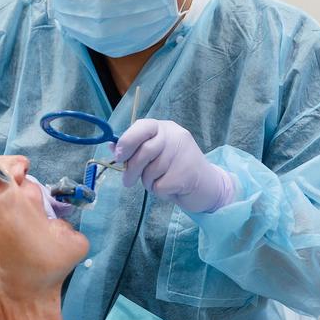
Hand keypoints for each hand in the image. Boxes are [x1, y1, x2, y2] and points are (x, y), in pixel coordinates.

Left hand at [111, 119, 235, 212]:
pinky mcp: (187, 174)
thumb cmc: (174, 168)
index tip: (118, 157)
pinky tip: (171, 188)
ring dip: (148, 182)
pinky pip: (159, 186)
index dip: (127, 141)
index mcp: (164, 128)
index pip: (143, 127)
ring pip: (150, 172)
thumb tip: (111, 146)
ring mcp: (183, 154)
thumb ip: (134, 149)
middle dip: (131, 169)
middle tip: (127, 181)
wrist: (208, 185)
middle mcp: (175, 136)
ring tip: (160, 181)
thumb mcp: (154, 154)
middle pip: (144, 151)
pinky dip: (160, 192)